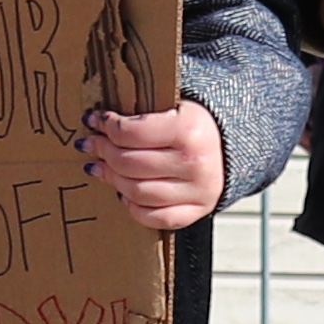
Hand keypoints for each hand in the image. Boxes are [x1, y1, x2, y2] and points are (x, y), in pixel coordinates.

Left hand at [83, 103, 223, 230]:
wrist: (231, 144)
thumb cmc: (194, 123)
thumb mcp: (173, 105)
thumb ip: (140, 111)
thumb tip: (96, 119)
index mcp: (189, 129)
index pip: (132, 133)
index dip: (106, 127)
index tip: (94, 121)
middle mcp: (196, 162)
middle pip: (130, 164)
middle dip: (103, 152)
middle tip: (92, 145)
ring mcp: (198, 191)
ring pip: (137, 192)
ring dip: (112, 179)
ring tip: (100, 167)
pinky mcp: (197, 210)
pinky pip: (154, 218)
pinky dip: (133, 207)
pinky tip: (123, 193)